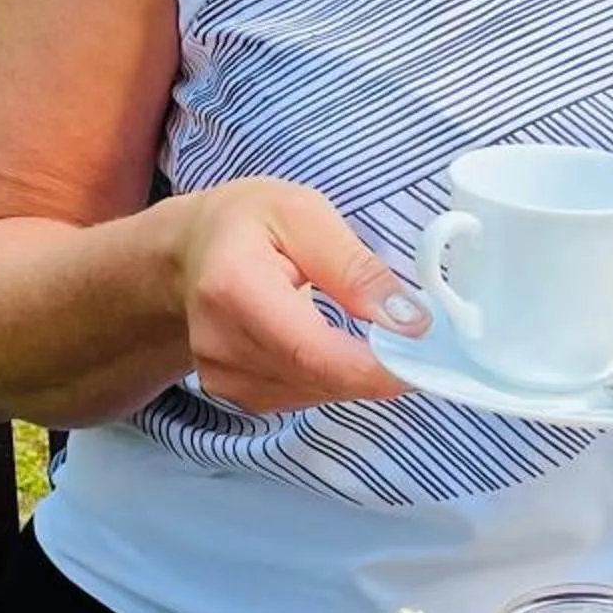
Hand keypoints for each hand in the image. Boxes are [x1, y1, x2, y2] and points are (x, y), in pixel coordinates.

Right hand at [168, 178, 419, 415]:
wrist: (190, 252)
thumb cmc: (249, 222)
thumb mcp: (305, 214)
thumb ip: (356, 268)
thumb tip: (409, 322)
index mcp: (234, 287)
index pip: (312, 351)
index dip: (373, 368)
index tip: (423, 360)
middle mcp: (220, 342)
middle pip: (317, 378)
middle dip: (375, 367)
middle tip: (416, 341)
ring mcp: (220, 375)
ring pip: (314, 392)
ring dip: (353, 372)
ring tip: (366, 333)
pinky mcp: (230, 394)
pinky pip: (299, 397)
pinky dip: (328, 377)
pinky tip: (329, 344)